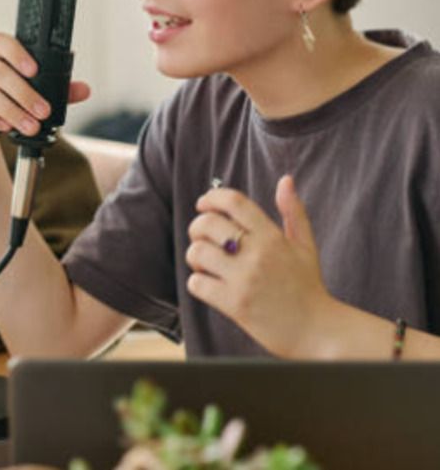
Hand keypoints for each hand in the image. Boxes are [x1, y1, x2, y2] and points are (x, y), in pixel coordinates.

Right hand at [0, 32, 90, 136]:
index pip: (1, 42)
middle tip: (43, 112)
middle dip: (23, 93)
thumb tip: (84, 90)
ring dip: (10, 110)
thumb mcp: (27, 91)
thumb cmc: (2, 98)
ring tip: (29, 126)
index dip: (17, 53)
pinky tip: (5, 126)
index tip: (34, 70)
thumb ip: (55, 90)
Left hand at [185, 175, 335, 357]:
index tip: (204, 203)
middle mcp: (257, 254)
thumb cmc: (308, 287)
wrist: (317, 332)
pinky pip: (197, 284)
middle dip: (197, 227)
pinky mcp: (235, 304)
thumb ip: (293, 212)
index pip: (234, 202)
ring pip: (198, 253)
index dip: (212, 197)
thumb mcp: (305, 246)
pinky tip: (208, 284)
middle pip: (208, 224)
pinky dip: (197, 282)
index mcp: (272, 236)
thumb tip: (285, 180)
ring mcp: (245, 279)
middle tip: (201, 237)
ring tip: (205, 263)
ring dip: (195, 256)